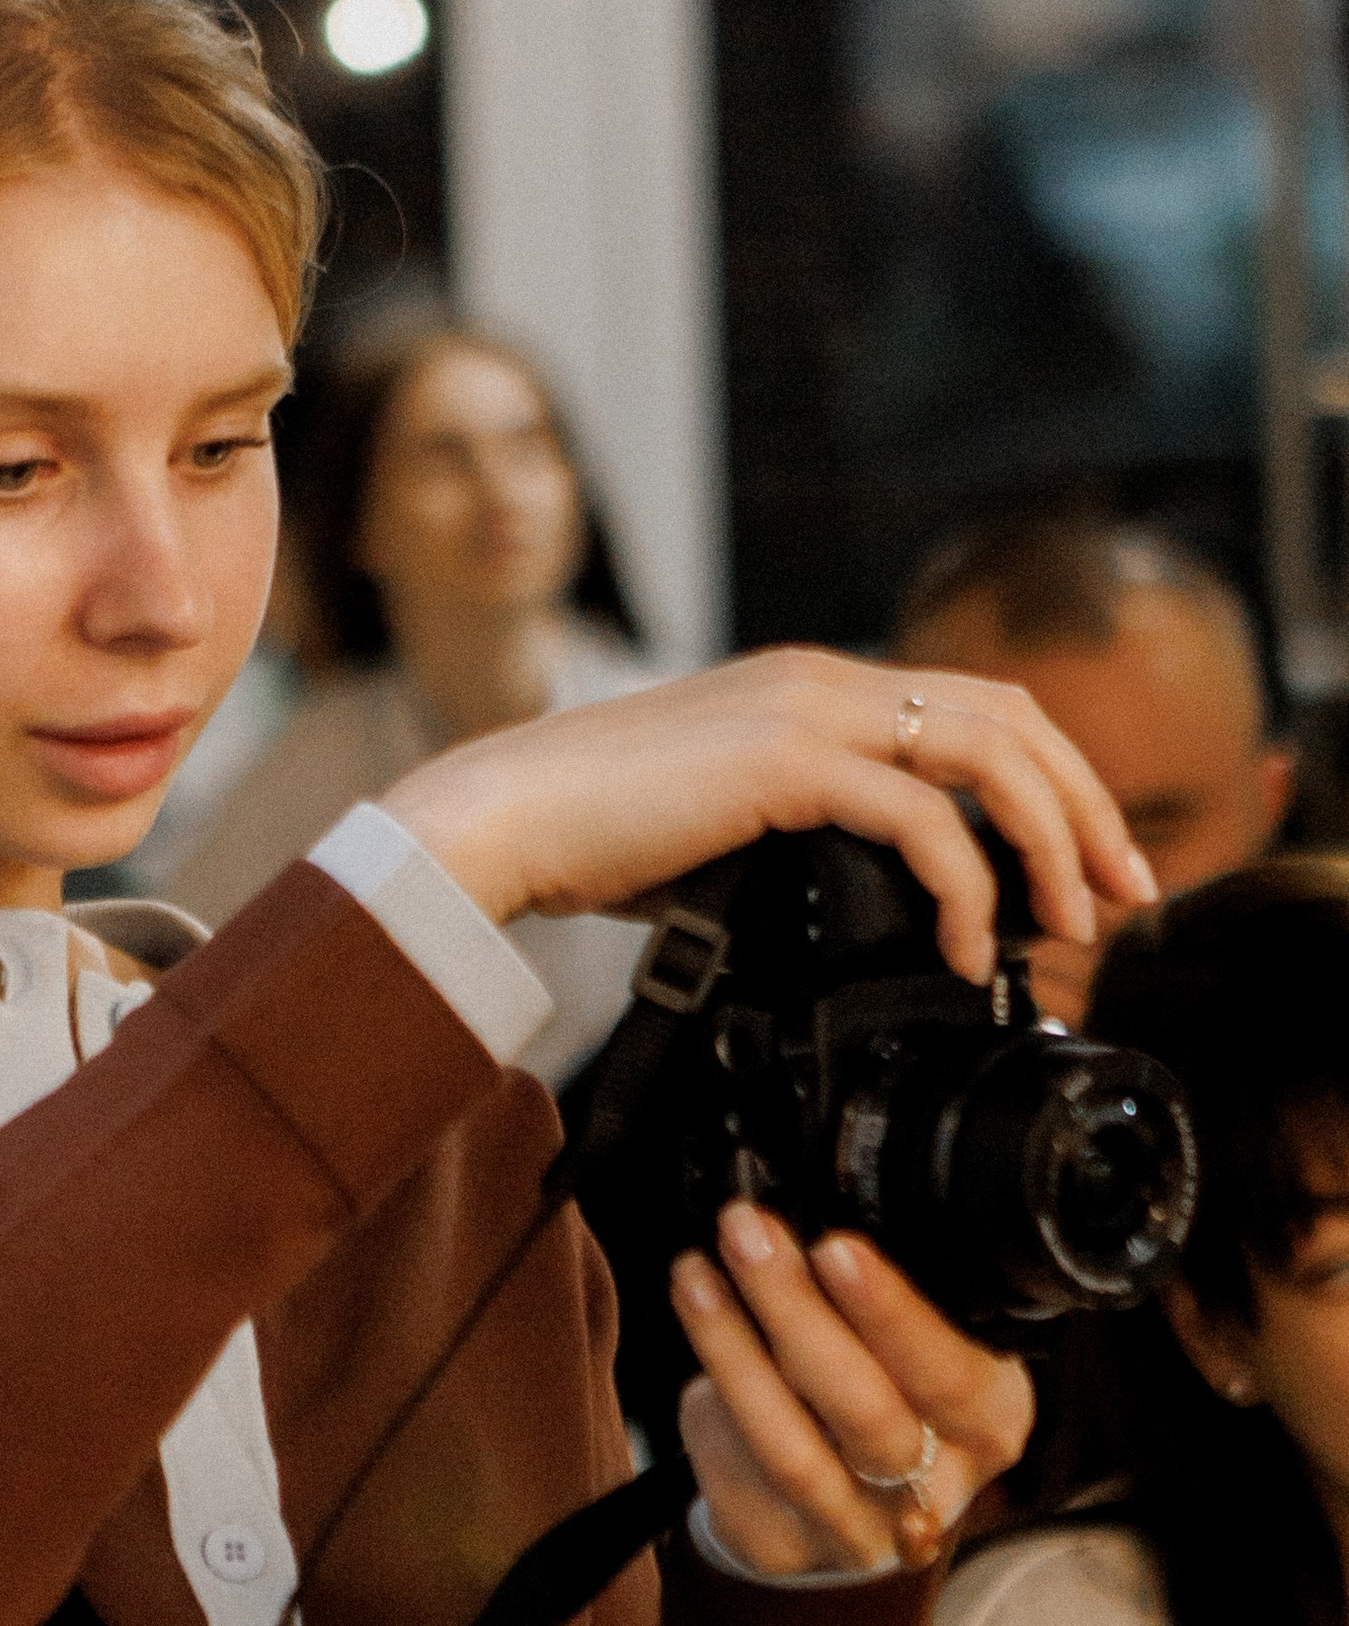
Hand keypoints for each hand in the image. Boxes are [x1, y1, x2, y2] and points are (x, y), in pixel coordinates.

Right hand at [380, 646, 1154, 987]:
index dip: (1052, 781)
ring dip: (1053, 839)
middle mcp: (823, 681)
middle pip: (1011, 718)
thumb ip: (802, 837)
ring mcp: (807, 712)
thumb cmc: (591, 838)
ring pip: (989, 753)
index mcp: (814, 689)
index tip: (1085, 865)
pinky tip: (966, 945)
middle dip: (1086, 808)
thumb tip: (872, 905)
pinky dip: (967, 884)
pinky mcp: (785, 761)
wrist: (503, 818)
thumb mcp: (725, 828)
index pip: (976, 709)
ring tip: (1071, 921)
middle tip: (1121, 892)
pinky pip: (922, 817)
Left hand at [670, 1204, 1034, 1574]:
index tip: (834, 1247)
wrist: (845, 1501)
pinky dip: (708, 1391)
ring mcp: (856, 1530)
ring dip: (733, 1347)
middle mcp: (935, 1490)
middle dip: (796, 1310)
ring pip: (792, 1448)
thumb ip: (893, 1300)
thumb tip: (824, 1208)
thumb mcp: (923, 1345)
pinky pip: (738, 1469)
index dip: (890, 1314)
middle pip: (865, 1412)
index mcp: (989, 1421)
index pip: (950, 1374)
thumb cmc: (890, 1391)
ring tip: (698, 1272)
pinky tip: (696, 1320)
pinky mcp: (782, 1546)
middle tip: (749, 1233)